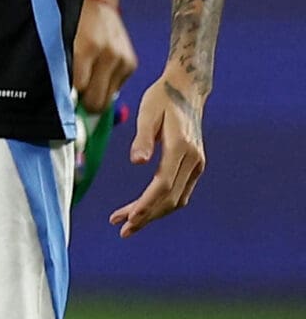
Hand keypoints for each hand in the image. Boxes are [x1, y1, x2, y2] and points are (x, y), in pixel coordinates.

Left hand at [72, 0, 136, 116]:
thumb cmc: (71, 21)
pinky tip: (99, 69)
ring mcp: (122, 59)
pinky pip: (117, 87)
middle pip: (97, 101)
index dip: (69, 99)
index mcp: (86, 49)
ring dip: (96, 93)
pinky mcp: (131, 63)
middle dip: (84, 103)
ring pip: (108, 97)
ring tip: (86, 78)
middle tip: (75, 97)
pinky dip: (107, 83)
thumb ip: (61, 70)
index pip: (79, 89)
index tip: (63, 103)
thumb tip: (64, 101)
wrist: (94, 0)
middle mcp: (108, 55)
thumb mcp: (60, 42)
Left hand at [110, 69, 205, 236]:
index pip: (163, 185)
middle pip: (170, 198)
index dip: (146, 205)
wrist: (186, 89)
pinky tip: (145, 209)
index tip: (128, 219)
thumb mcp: (147, 113)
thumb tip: (136, 162)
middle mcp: (193, 159)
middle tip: (122, 229)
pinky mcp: (195, 164)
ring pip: (177, 199)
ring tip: (128, 223)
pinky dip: (163, 204)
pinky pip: (181, 191)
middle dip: (146, 216)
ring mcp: (197, 163)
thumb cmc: (161, 98)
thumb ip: (142, 138)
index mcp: (181, 147)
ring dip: (154, 213)